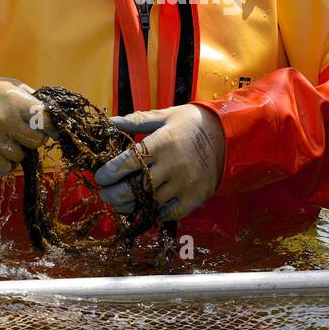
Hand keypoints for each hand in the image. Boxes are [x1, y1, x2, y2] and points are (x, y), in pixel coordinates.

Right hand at [0, 76, 55, 174]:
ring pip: (21, 156)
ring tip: (4, 138)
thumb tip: (57, 113)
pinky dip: (4, 162)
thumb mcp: (10, 87)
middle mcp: (2, 119)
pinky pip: (6, 167)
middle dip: (33, 137)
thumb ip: (32, 99)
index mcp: (13, 100)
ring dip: (17, 150)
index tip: (50, 126)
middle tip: (22, 131)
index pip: (46, 118)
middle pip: (37, 141)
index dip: (51, 125)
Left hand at [94, 104, 224, 221]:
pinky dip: (154, 213)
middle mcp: (173, 165)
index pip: (129, 162)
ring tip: (119, 204)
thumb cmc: (192, 124)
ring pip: (150, 202)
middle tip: (104, 194)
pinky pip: (170, 212)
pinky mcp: (195, 197)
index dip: (110, 172)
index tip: (99, 177)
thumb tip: (108, 122)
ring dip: (130, 206)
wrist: (229, 136)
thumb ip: (136, 121)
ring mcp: (185, 184)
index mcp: (163, 143)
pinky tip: (145, 208)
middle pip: (136, 187)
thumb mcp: (165, 116)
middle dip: (114, 194)